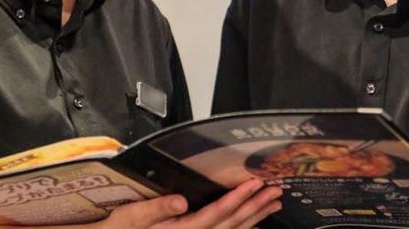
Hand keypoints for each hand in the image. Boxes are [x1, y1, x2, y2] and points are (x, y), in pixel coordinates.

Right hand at [100, 178, 281, 228]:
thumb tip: (182, 202)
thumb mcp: (131, 218)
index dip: (237, 199)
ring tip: (274, 204)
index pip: (216, 214)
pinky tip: (255, 224)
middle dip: (256, 207)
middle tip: (276, 191)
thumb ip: (157, 209)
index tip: (255, 184)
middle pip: (232, 224)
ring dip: (255, 217)